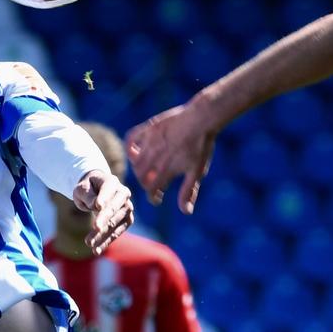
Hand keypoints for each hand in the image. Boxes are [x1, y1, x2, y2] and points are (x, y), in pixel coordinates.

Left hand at [72, 169, 132, 254]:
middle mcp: (123, 194)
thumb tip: (97, 206)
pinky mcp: (127, 220)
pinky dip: (107, 241)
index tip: (97, 207)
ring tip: (88, 244)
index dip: (103, 199)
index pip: (107, 191)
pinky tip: (97, 250)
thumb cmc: (88, 188)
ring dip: (101, 235)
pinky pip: (117, 232)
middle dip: (103, 221)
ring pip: (114, 223)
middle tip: (94, 229)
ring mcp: (127, 207)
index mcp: (111, 182)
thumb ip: (88, 195)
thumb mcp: (81, 188)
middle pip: (113, 209)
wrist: (98, 190)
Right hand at [127, 98, 223, 212]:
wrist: (202, 119)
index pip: (151, 190)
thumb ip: (188, 192)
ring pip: (135, 161)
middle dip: (146, 184)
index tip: (158, 199)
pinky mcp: (149, 128)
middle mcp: (155, 157)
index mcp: (166, 169)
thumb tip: (186, 212)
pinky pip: (131, 138)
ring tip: (148, 171)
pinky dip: (130, 147)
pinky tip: (135, 151)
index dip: (153, 197)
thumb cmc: (202, 147)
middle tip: (154, 184)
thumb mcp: (197, 172)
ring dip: (139, 169)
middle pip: (141, 177)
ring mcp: (150, 142)